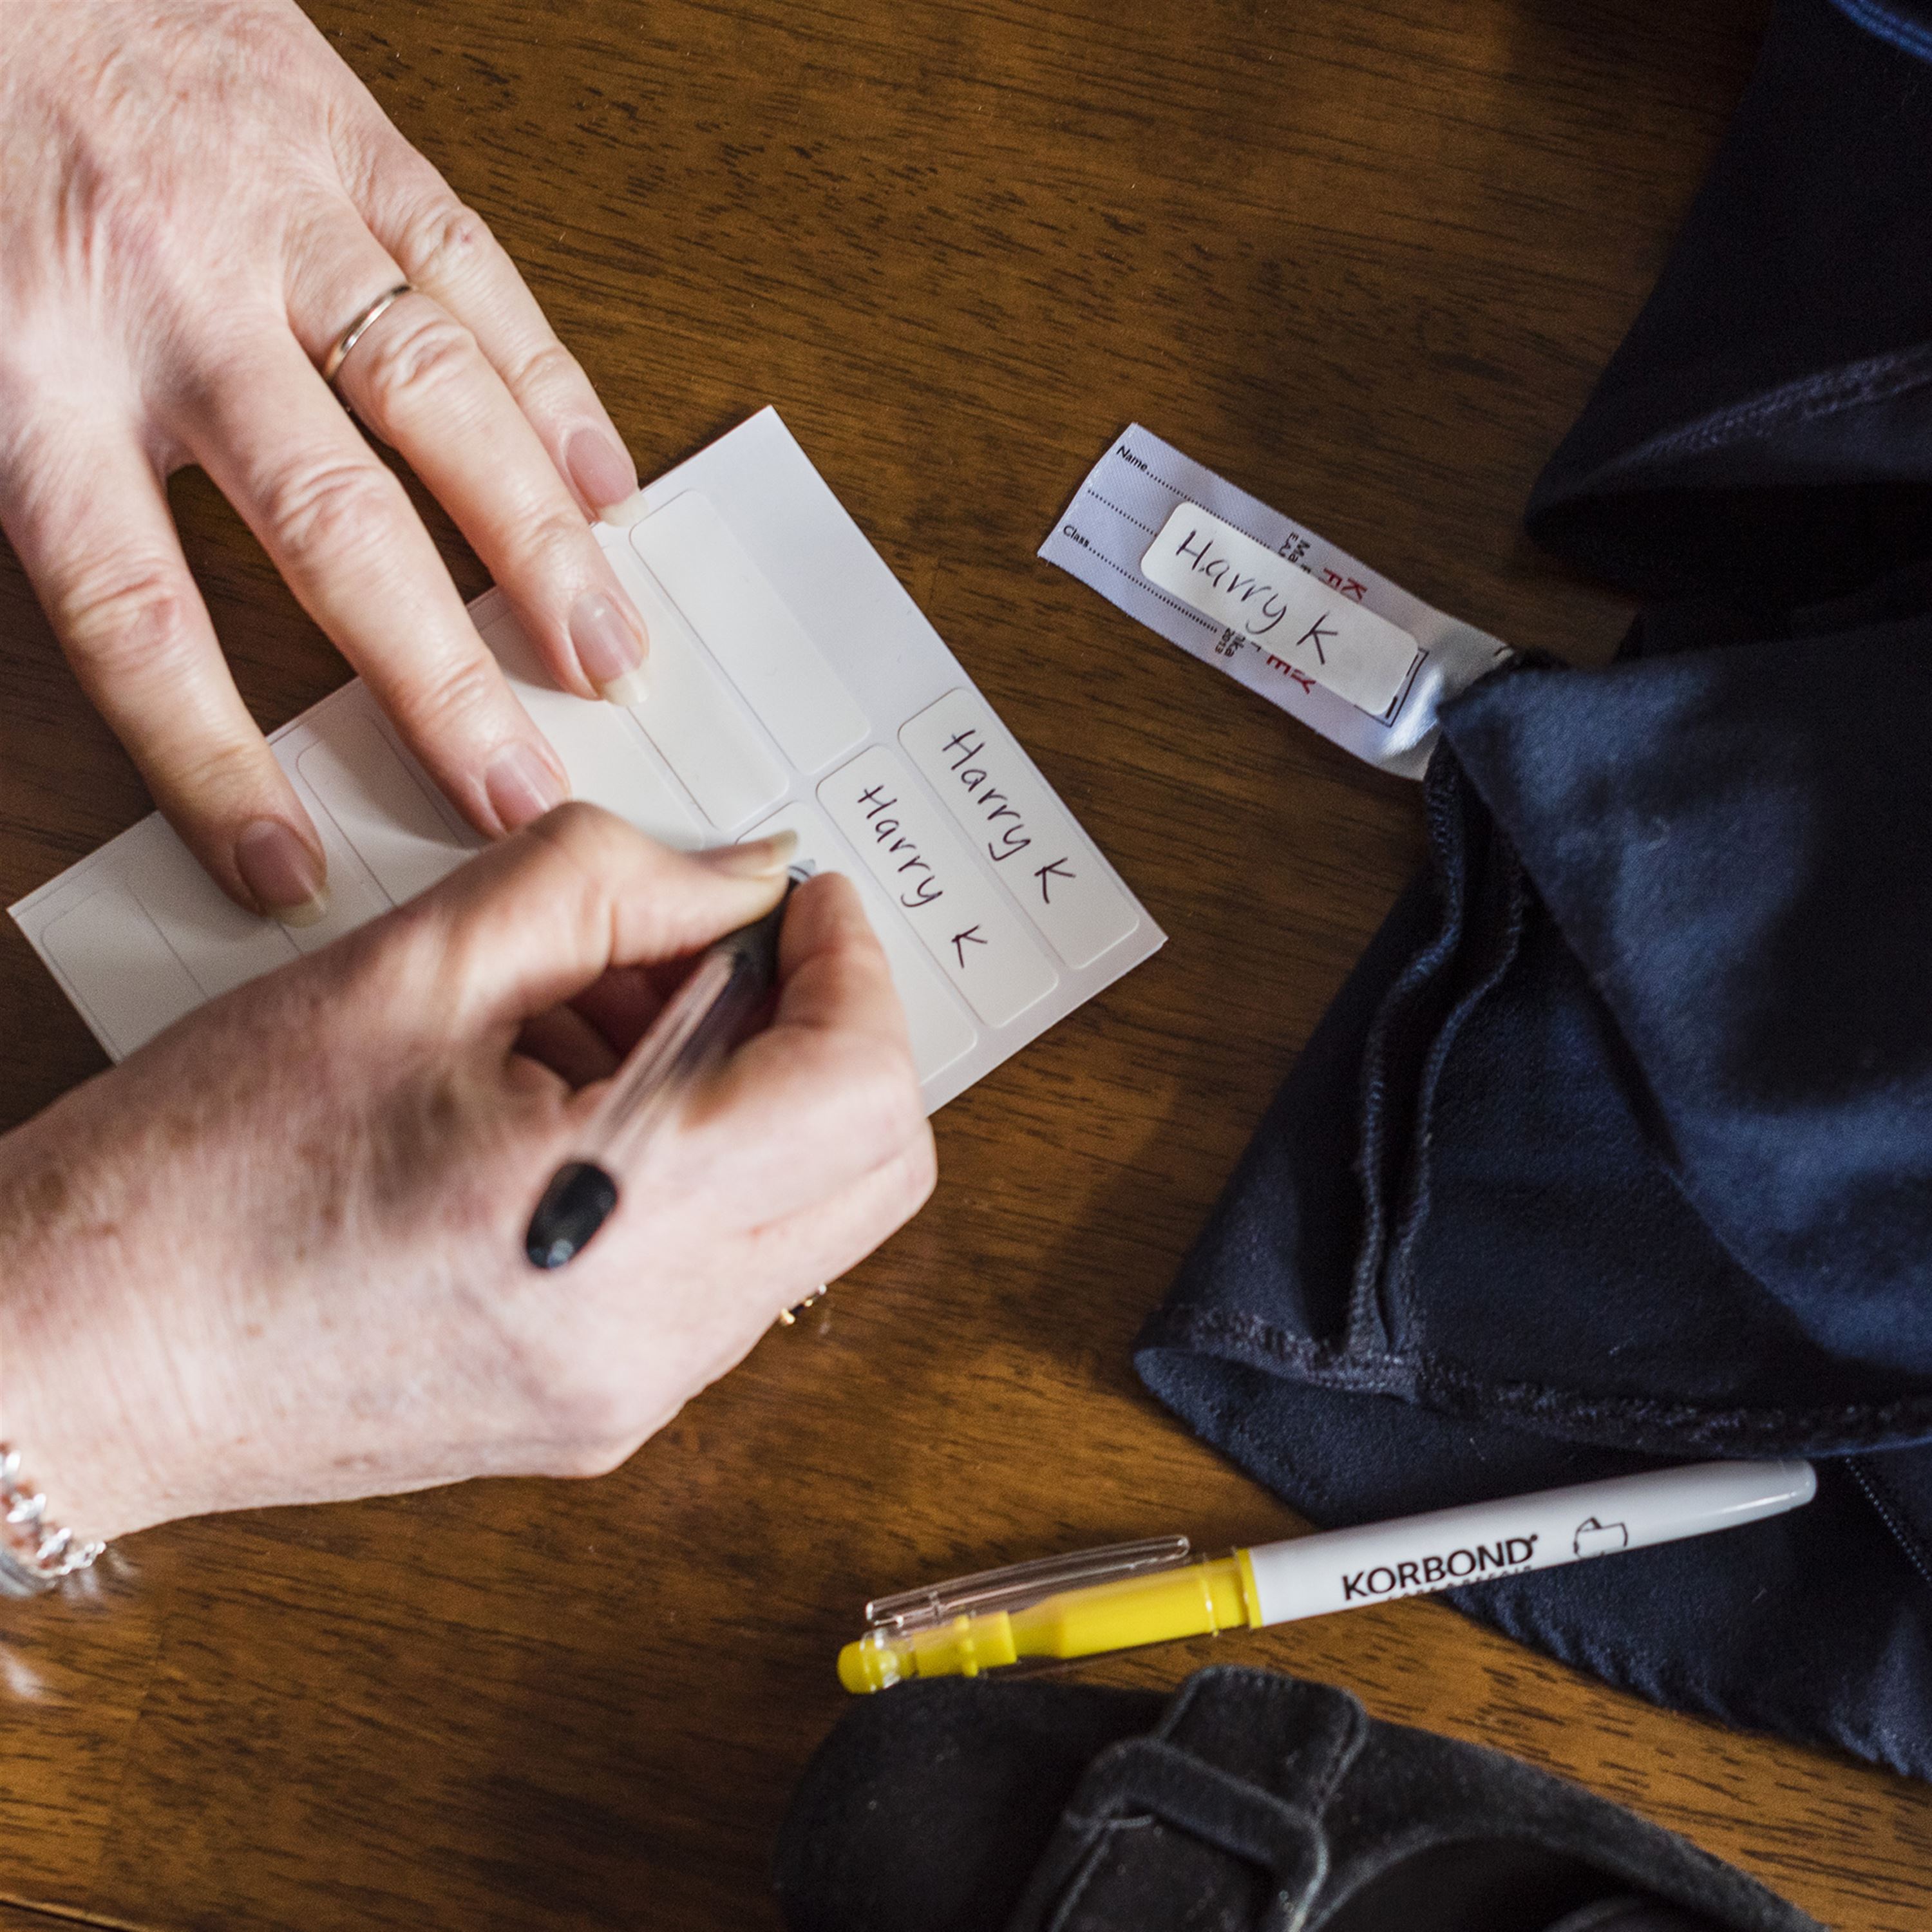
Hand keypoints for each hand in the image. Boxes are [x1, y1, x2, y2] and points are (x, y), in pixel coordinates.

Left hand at [0, 0, 655, 922]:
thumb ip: (13, 479)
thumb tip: (121, 642)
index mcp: (26, 360)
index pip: (136, 607)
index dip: (213, 754)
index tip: (287, 866)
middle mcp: (172, 297)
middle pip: (332, 527)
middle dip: (437, 677)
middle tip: (516, 792)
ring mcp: (276, 210)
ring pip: (439, 401)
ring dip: (539, 546)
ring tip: (606, 658)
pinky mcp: (347, 135)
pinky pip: (475, 270)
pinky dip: (554, 385)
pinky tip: (609, 483)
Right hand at [0, 808, 935, 1543]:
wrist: (73, 1360)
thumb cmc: (196, 1173)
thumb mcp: (411, 966)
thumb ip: (612, 887)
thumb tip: (744, 882)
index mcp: (618, 1222)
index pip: (861, 1090)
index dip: (854, 970)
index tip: (804, 903)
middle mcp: (654, 1341)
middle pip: (872, 1168)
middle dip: (828, 1033)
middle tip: (719, 949)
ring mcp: (633, 1397)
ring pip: (806, 1220)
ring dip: (754, 1095)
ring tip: (598, 1023)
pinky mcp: (598, 1416)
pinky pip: (723, 1273)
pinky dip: (698, 1169)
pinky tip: (570, 1105)